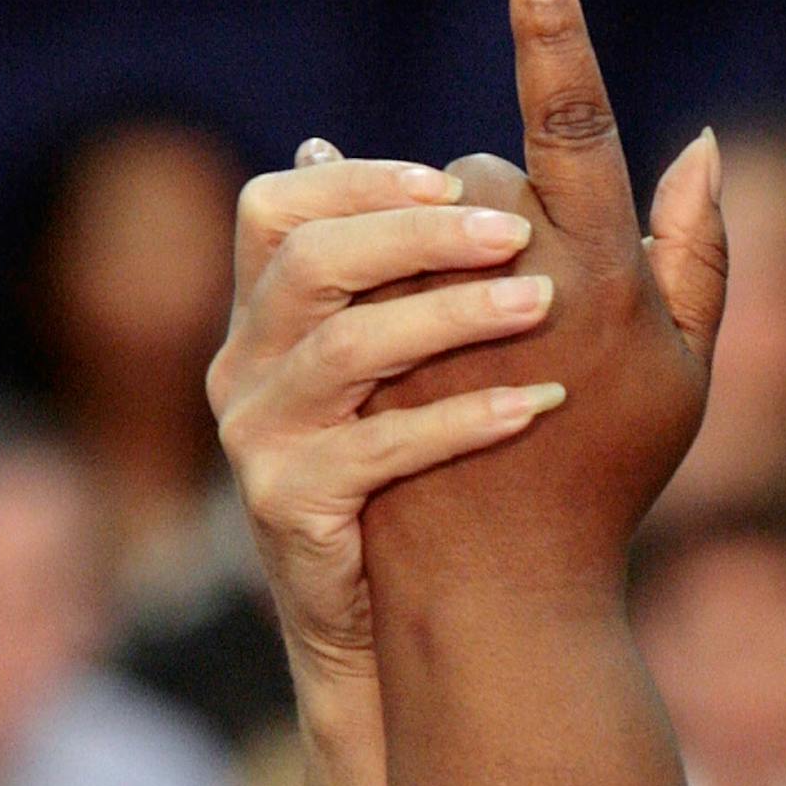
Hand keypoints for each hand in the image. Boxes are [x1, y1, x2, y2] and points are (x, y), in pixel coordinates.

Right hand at [208, 143, 568, 685]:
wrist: (398, 619)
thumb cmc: (426, 469)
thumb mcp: (416, 362)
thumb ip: (421, 271)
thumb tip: (452, 167)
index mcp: (268, 313)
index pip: (274, 208)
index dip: (355, 180)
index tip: (454, 176)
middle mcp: (244, 364)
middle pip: (310, 261)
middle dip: (415, 235)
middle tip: (516, 231)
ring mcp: (257, 437)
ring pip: (344, 350)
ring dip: (450, 316)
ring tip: (541, 303)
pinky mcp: (288, 505)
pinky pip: (375, 449)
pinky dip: (460, 420)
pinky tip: (537, 406)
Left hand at [361, 0, 726, 601]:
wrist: (500, 582)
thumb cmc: (613, 475)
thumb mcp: (684, 371)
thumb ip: (699, 252)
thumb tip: (700, 141)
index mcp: (606, 276)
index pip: (577, 125)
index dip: (554, 35)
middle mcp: (516, 282)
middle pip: (487, 174)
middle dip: (496, 213)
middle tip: (523, 303)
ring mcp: (431, 315)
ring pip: (425, 216)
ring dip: (438, 249)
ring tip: (462, 334)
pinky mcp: (369, 346)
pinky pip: (360, 252)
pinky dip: (375, 262)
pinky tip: (378, 300)